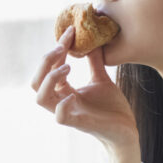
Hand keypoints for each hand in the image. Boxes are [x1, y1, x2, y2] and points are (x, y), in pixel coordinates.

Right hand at [31, 26, 138, 151]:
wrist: (126, 130)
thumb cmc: (112, 108)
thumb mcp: (102, 79)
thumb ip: (94, 62)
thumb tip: (93, 39)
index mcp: (64, 90)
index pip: (50, 67)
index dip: (57, 48)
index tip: (71, 31)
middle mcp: (61, 101)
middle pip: (36, 82)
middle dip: (46, 62)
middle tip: (63, 48)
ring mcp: (69, 113)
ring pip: (41, 99)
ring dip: (50, 80)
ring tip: (68, 68)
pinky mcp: (80, 124)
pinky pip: (60, 117)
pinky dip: (63, 105)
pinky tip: (73, 94)